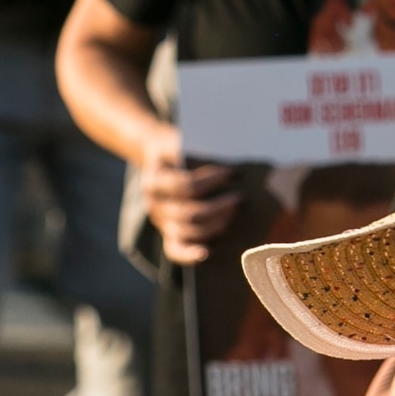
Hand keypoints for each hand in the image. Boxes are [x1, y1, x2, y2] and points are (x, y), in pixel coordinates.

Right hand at [142, 129, 240, 265]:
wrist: (160, 157)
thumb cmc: (179, 149)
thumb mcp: (181, 141)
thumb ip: (199, 151)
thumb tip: (231, 165)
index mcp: (154, 180)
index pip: (186, 185)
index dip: (211, 180)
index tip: (233, 172)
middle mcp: (153, 205)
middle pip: (188, 212)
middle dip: (218, 206)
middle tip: (240, 198)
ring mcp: (160, 222)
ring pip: (186, 231)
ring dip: (214, 225)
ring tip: (234, 214)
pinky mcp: (168, 234)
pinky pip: (175, 251)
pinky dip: (190, 255)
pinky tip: (207, 253)